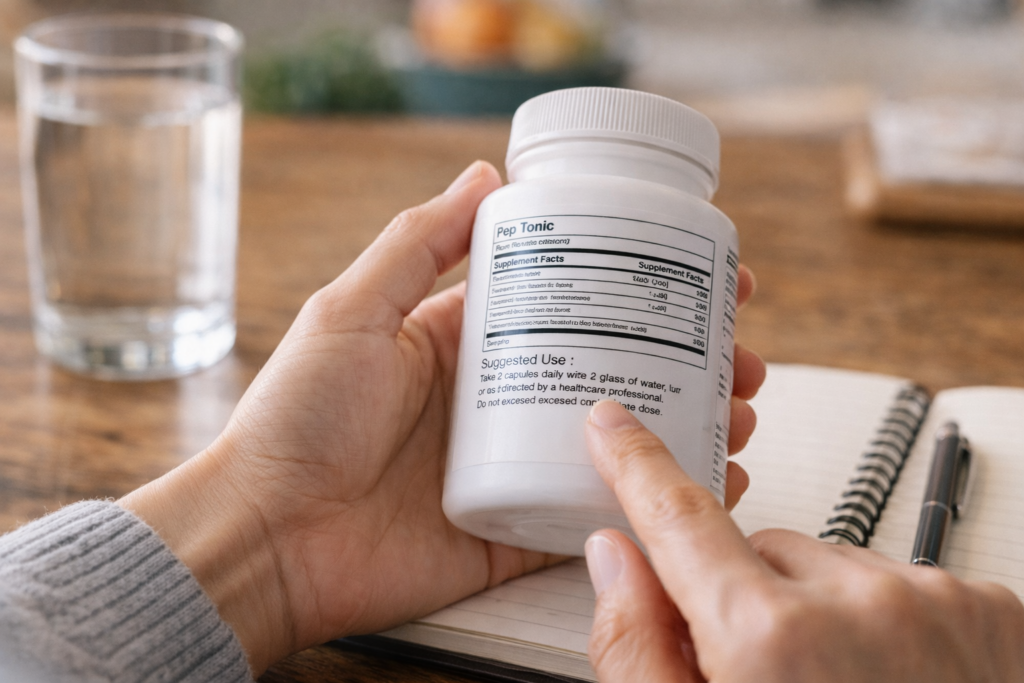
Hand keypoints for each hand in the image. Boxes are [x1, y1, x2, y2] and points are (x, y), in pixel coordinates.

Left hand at [120, 161, 763, 672]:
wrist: (267, 538)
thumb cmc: (296, 422)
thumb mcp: (351, 309)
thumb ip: (415, 242)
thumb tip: (482, 174)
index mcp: (466, 345)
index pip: (571, 304)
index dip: (639, 290)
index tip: (699, 278)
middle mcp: (498, 402)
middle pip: (612, 371)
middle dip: (687, 361)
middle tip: (741, 355)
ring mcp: (513, 468)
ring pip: (620, 441)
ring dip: (689, 424)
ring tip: (742, 412)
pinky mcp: (517, 532)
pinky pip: (599, 512)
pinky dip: (657, 501)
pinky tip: (709, 481)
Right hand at [583, 400, 1023, 681]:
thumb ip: (636, 649)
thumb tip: (614, 559)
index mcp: (770, 640)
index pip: (678, 517)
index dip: (636, 465)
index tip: (614, 425)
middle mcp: (858, 602)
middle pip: (760, 552)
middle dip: (748, 598)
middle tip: (761, 677)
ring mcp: (936, 601)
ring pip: (835, 568)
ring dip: (823, 613)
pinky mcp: (991, 609)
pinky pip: (904, 584)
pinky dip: (887, 622)